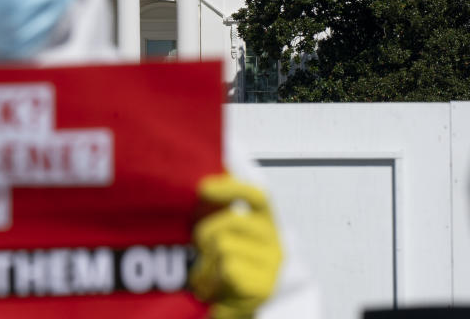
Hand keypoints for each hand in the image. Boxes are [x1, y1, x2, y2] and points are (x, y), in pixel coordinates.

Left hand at [190, 174, 282, 318]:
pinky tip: (215, 286)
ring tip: (208, 272)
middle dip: (206, 232)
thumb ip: (222, 203)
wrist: (238, 306)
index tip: (203, 188)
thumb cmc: (230, 263)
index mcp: (266, 222)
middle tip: (200, 247)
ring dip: (206, 261)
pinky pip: (227, 268)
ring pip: (225, 245)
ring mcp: (272, 264)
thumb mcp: (225, 232)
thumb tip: (220, 171)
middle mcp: (275, 241)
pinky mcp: (264, 285)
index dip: (232, 187)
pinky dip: (213, 277)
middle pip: (232, 220)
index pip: (258, 195)